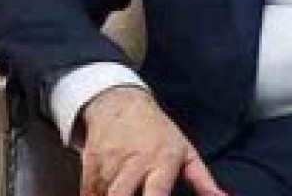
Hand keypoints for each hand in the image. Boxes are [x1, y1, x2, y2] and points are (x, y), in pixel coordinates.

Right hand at [79, 86, 227, 195]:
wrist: (121, 105)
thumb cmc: (158, 133)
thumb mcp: (185, 152)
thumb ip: (203, 180)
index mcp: (161, 161)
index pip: (156, 193)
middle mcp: (134, 163)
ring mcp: (109, 164)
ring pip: (103, 195)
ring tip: (124, 193)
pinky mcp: (90, 165)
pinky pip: (88, 192)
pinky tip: (104, 194)